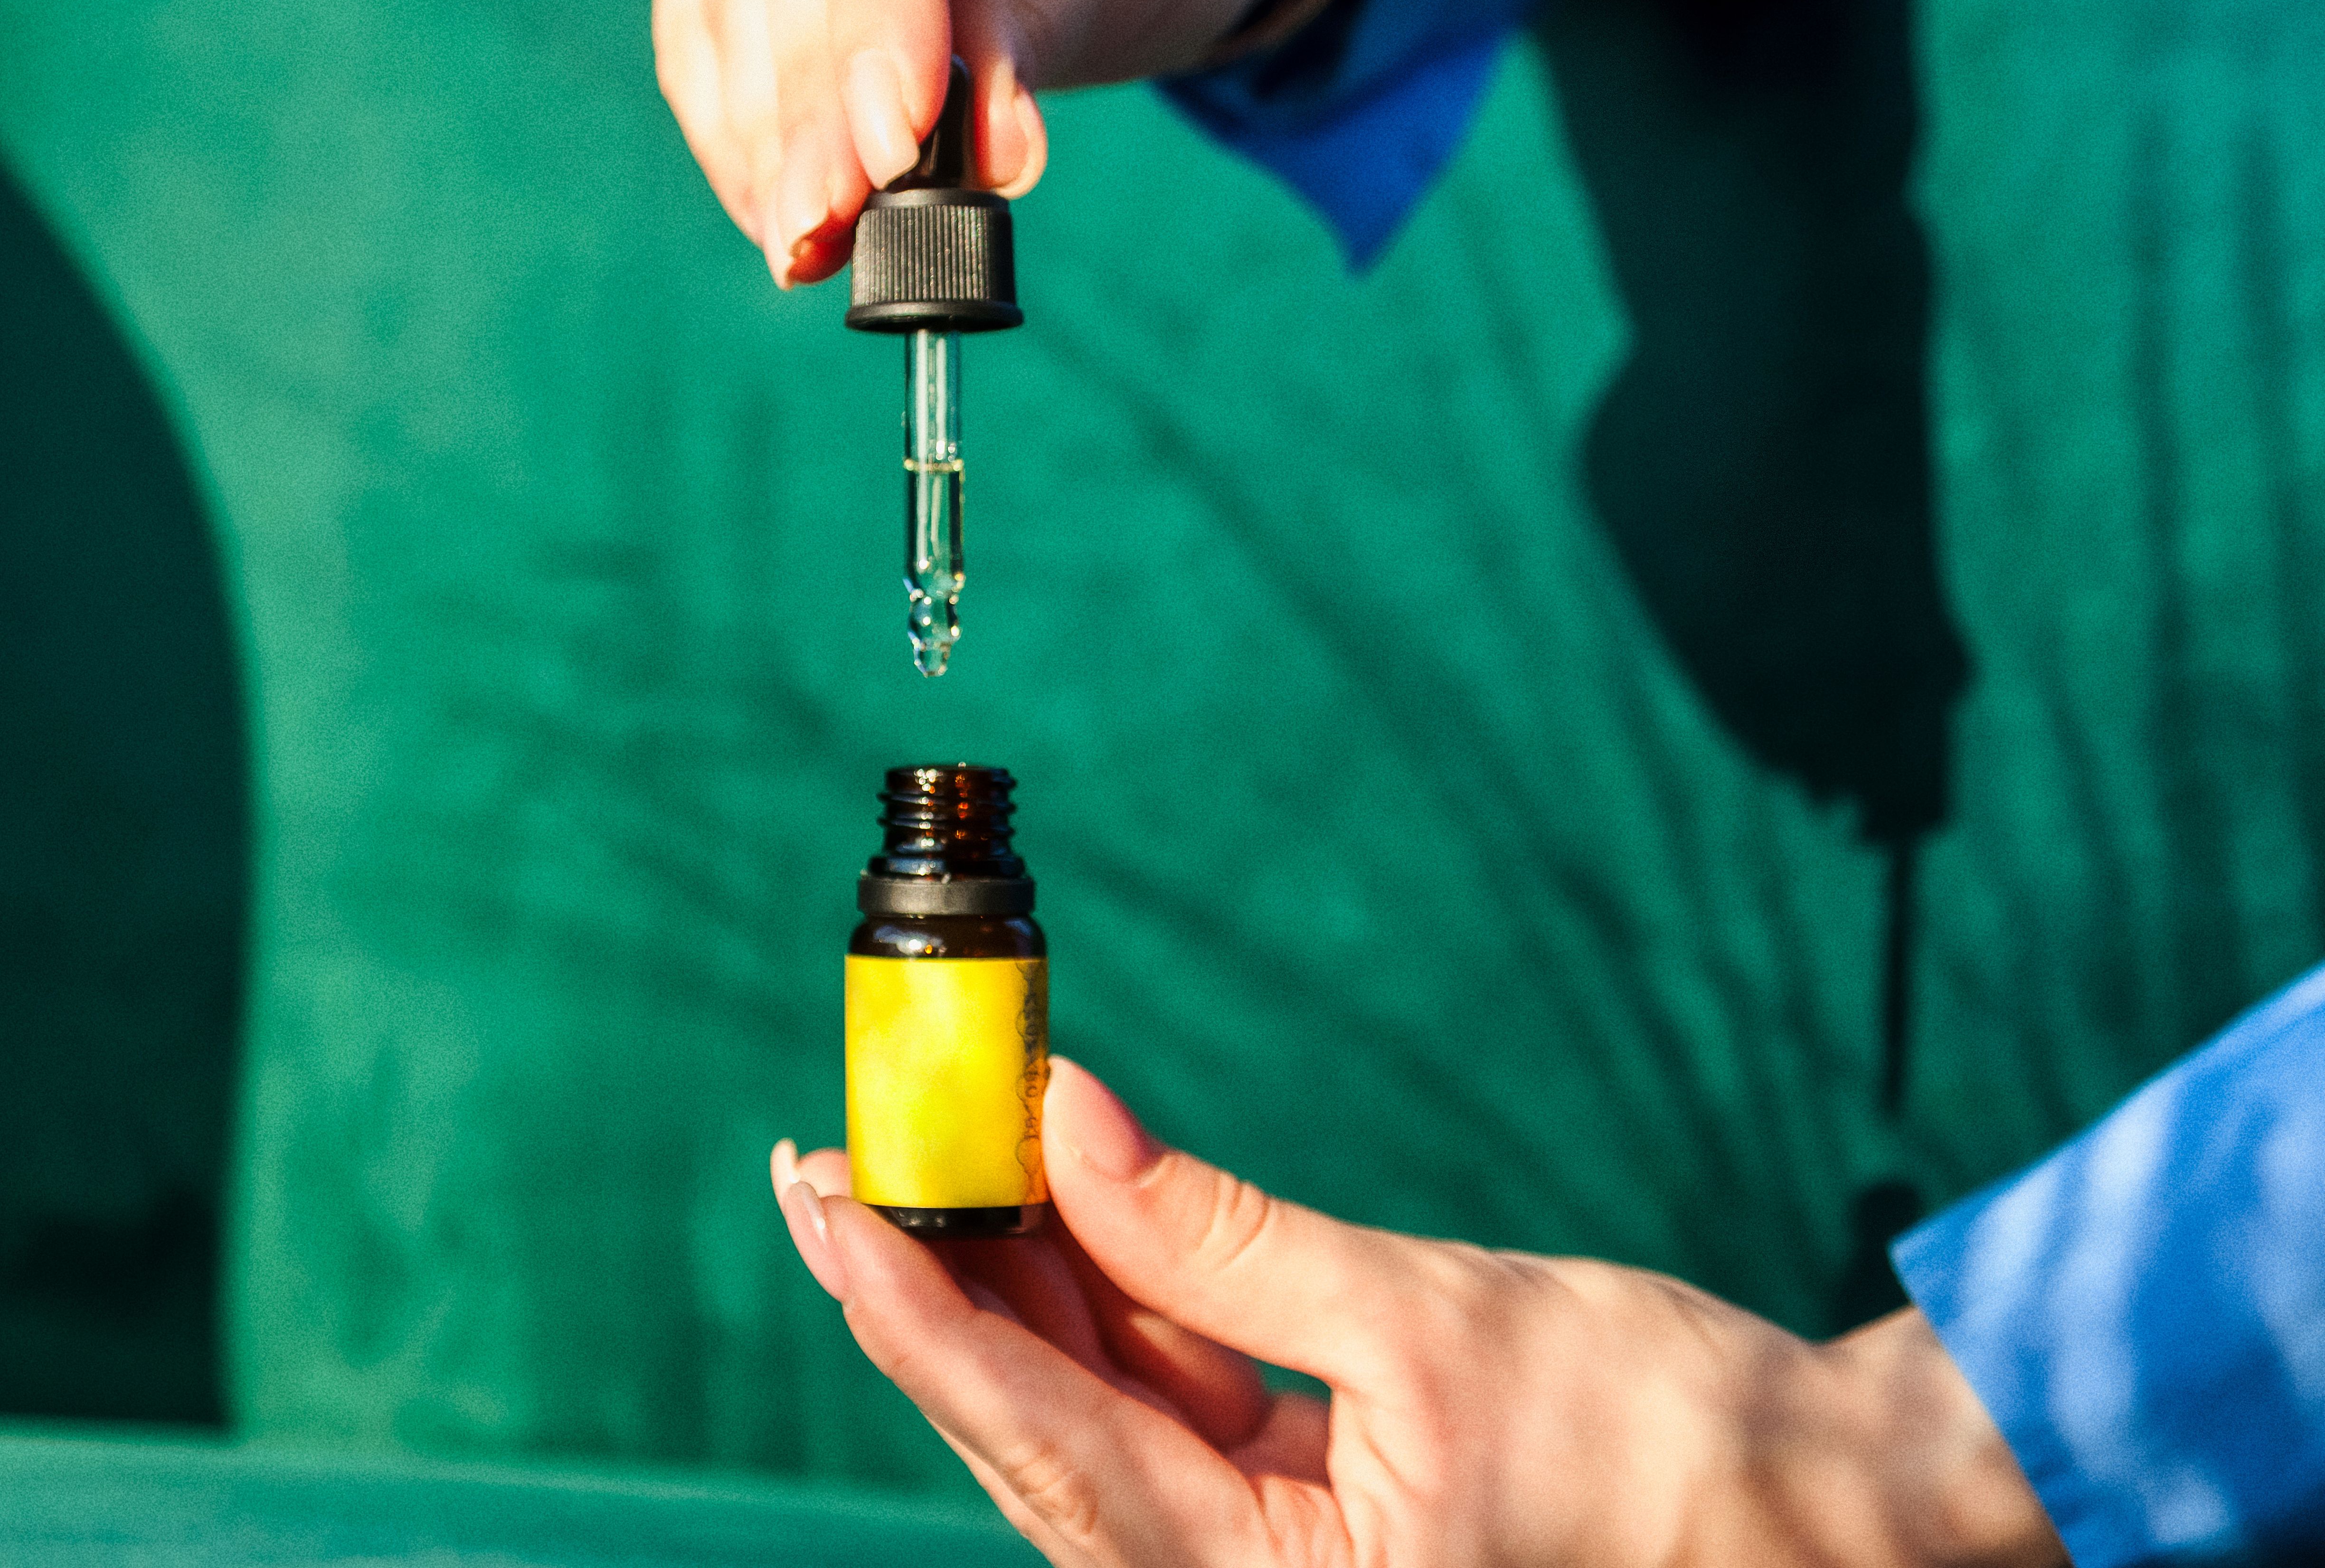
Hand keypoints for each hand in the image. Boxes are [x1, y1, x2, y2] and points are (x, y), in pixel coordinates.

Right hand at [654, 0, 1377, 286]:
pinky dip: (733, 112)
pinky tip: (768, 203)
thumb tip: (981, 158)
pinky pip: (700, 5)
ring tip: (801, 245)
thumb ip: (1035, 24)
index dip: (878, 5)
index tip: (889, 142)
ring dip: (758, 124)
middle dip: (807, 96)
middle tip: (827, 228)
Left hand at [772, 1060, 2064, 1566]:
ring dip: (1014, 1293)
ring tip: (932, 1160)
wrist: (1817, 1509)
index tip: (829, 1199)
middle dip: (934, 1293)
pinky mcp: (1304, 1520)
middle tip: (838, 1163)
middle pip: (1036, 1439)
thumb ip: (1222, 1235)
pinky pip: (1167, 1419)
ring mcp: (1269, 1566)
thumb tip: (1067, 1123)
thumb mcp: (1428, 1315)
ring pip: (1090, 1425)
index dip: (917, 1311)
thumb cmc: (1660, 1433)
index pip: (1041, 1435)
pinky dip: (1110, 1316)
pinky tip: (1057, 1213)